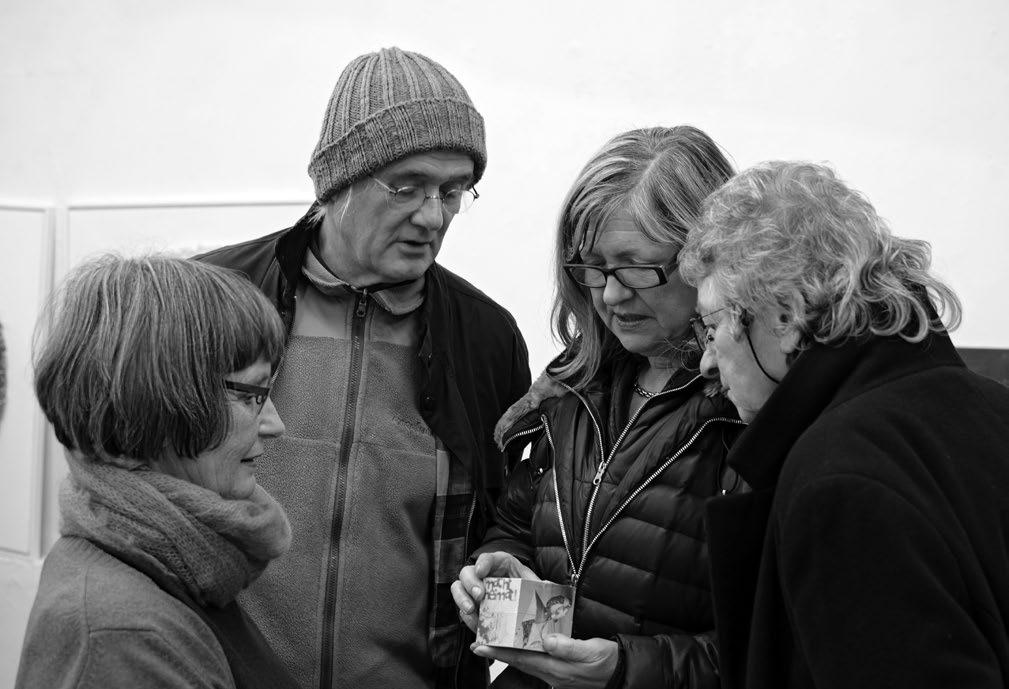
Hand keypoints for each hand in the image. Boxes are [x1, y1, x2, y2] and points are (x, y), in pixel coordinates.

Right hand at [451, 551, 539, 632]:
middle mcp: (486, 578)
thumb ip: (543, 587)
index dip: (484, 561)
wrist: (531, 623)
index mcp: (504, 568)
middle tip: (479, 596)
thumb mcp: (539, 591)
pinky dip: (467, 618)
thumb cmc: (533, 599)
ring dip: (461, 598)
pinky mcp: (474, 611)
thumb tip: (548, 584)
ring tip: (470, 610)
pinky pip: (463, 611)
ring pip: (459, 588)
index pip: (491, 558)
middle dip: (470, 582)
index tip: (482, 571)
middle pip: (469, 571)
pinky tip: (475, 625)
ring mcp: (477, 594)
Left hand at [472, 634, 618, 688]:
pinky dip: (523, 654)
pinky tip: (519, 647)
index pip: (523, 659)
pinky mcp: (559, 671)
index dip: (500, 652)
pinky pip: (535, 662)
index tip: (482, 645)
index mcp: (557, 668)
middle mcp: (552, 673)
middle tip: (478, 643)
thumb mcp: (591, 651)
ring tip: (492, 643)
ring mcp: (555, 674)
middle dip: (498, 653)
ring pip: (526, 663)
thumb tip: (548, 640)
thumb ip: (569, 647)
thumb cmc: (607, 662)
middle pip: (519, 662)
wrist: (621, 674)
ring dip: (508, 653)